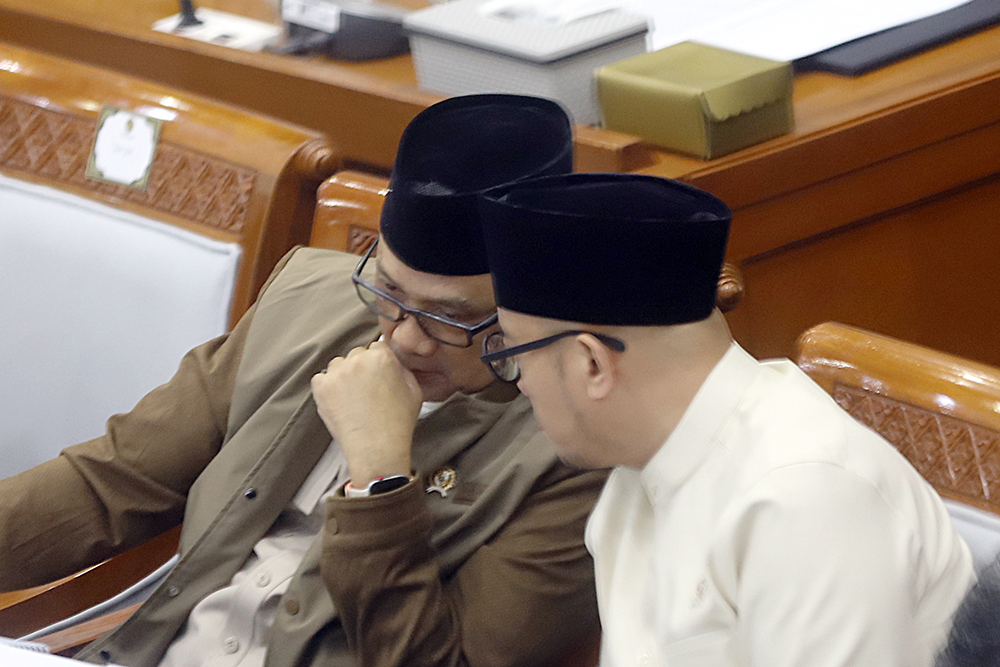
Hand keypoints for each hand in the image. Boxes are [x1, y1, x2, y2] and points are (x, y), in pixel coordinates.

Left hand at [311, 341, 422, 486]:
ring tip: (353, 397)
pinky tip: (340, 401)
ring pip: (338, 365)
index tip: (378, 374)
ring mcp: (337, 373)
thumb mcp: (414, 390)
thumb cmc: (397, 423)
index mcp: (382, 357)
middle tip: (367, 389)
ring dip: (344, 376)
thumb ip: (402, 369)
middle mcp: (358, 360)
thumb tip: (393, 364)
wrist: (376, 448)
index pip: (377, 346)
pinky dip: (328, 388)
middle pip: (357, 354)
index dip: (379, 362)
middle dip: (362, 368)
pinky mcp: (322, 388)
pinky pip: (321, 379)